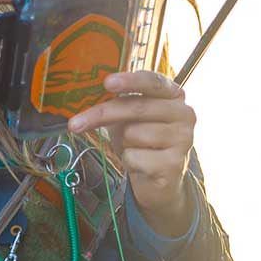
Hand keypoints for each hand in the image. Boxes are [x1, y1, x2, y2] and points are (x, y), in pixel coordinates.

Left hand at [68, 71, 195, 235]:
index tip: (107, 82)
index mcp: (174, 95)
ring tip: (134, 148)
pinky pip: (134, 157)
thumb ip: (117, 102)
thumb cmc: (143, 141)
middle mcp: (184, 114)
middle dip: (103, 113)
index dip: (130, 81)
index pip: (153, 81)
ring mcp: (183, 139)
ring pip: (133, 133)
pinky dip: (129, 161)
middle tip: (75, 123)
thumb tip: (87, 94)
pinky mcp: (174, 164)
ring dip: (123, 143)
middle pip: (137, 107)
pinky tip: (141, 163)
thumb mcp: (129, 117)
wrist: (160, 179)